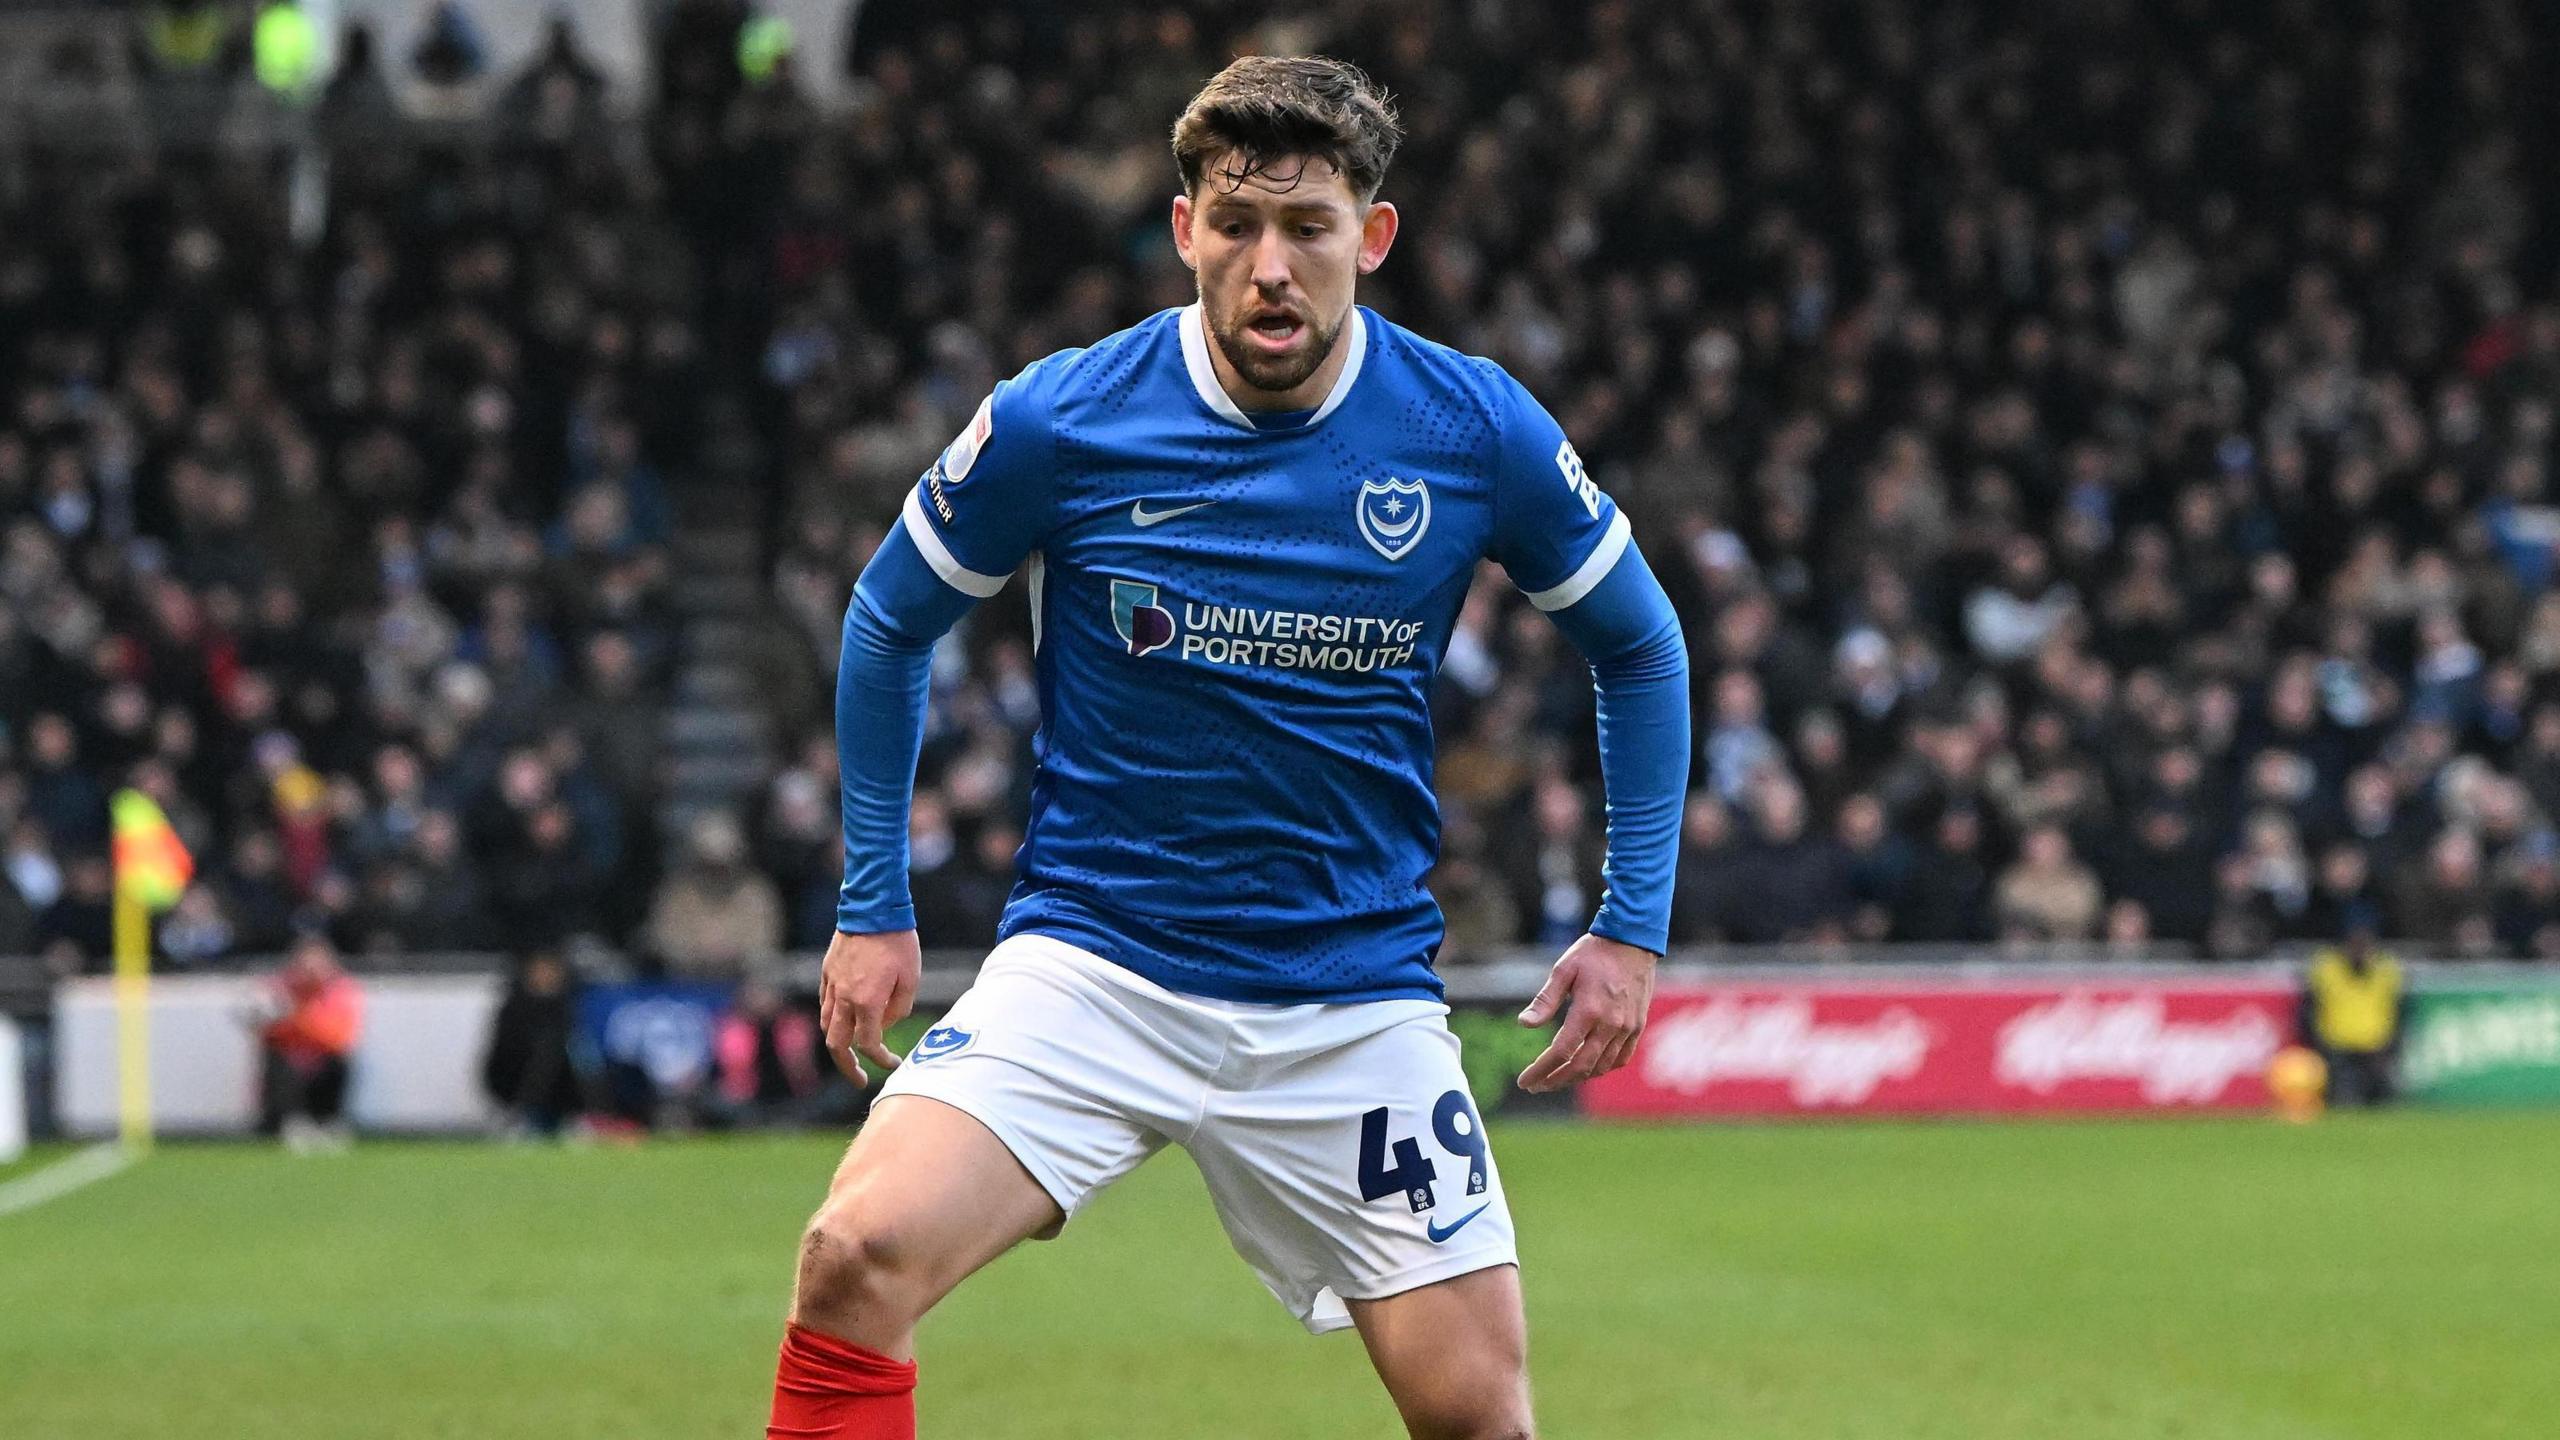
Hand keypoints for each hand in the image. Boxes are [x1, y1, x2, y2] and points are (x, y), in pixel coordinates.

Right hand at [819, 928, 920, 1088]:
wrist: (873, 908)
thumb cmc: (898, 942)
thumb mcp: (910, 978)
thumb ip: (898, 1009)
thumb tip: (884, 1025)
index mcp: (866, 1002)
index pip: (868, 1045)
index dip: (880, 1060)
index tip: (893, 1064)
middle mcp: (844, 998)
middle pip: (836, 1045)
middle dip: (847, 1068)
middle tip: (859, 1079)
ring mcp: (832, 985)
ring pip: (827, 1026)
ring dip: (838, 1044)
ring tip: (851, 1053)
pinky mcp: (827, 972)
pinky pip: (826, 1004)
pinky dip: (833, 1019)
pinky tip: (846, 1020)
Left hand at [1516, 933, 1656, 1092]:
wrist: (1632, 942)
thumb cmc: (1593, 953)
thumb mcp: (1563, 970)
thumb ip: (1545, 1000)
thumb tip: (1524, 1024)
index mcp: (1589, 1010)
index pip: (1561, 1052)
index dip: (1540, 1070)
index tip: (1524, 1081)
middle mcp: (1610, 1024)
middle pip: (1581, 1067)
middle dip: (1555, 1081)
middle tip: (1536, 1086)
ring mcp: (1627, 1028)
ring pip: (1601, 1067)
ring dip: (1576, 1078)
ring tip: (1556, 1078)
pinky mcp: (1637, 1027)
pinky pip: (1620, 1059)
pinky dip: (1601, 1069)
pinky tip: (1586, 1068)